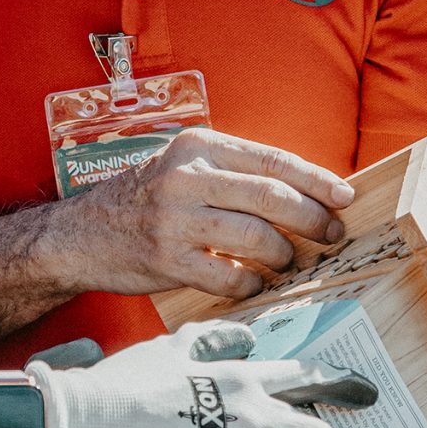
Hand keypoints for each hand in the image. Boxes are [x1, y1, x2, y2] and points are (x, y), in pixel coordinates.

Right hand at [45, 129, 353, 300]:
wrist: (81, 234)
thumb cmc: (146, 200)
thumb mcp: (186, 167)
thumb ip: (235, 173)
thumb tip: (305, 192)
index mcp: (198, 146)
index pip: (273, 159)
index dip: (316, 180)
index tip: (345, 196)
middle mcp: (187, 177)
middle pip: (272, 196)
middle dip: (313, 219)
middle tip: (331, 235)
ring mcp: (175, 219)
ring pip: (255, 237)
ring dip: (283, 254)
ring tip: (289, 261)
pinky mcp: (166, 259)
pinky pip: (228, 274)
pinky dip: (251, 281)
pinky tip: (255, 281)